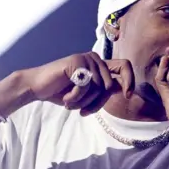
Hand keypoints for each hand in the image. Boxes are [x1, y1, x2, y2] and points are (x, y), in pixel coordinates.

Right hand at [19, 52, 134, 114]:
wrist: (38, 87)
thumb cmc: (62, 91)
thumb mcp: (88, 93)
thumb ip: (104, 89)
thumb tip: (123, 89)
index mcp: (100, 65)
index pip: (125, 66)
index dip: (130, 80)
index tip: (127, 96)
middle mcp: (95, 59)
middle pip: (109, 86)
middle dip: (96, 103)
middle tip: (82, 111)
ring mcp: (86, 58)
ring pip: (98, 88)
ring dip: (83, 102)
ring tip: (70, 103)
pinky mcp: (76, 62)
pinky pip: (85, 86)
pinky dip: (75, 98)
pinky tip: (65, 99)